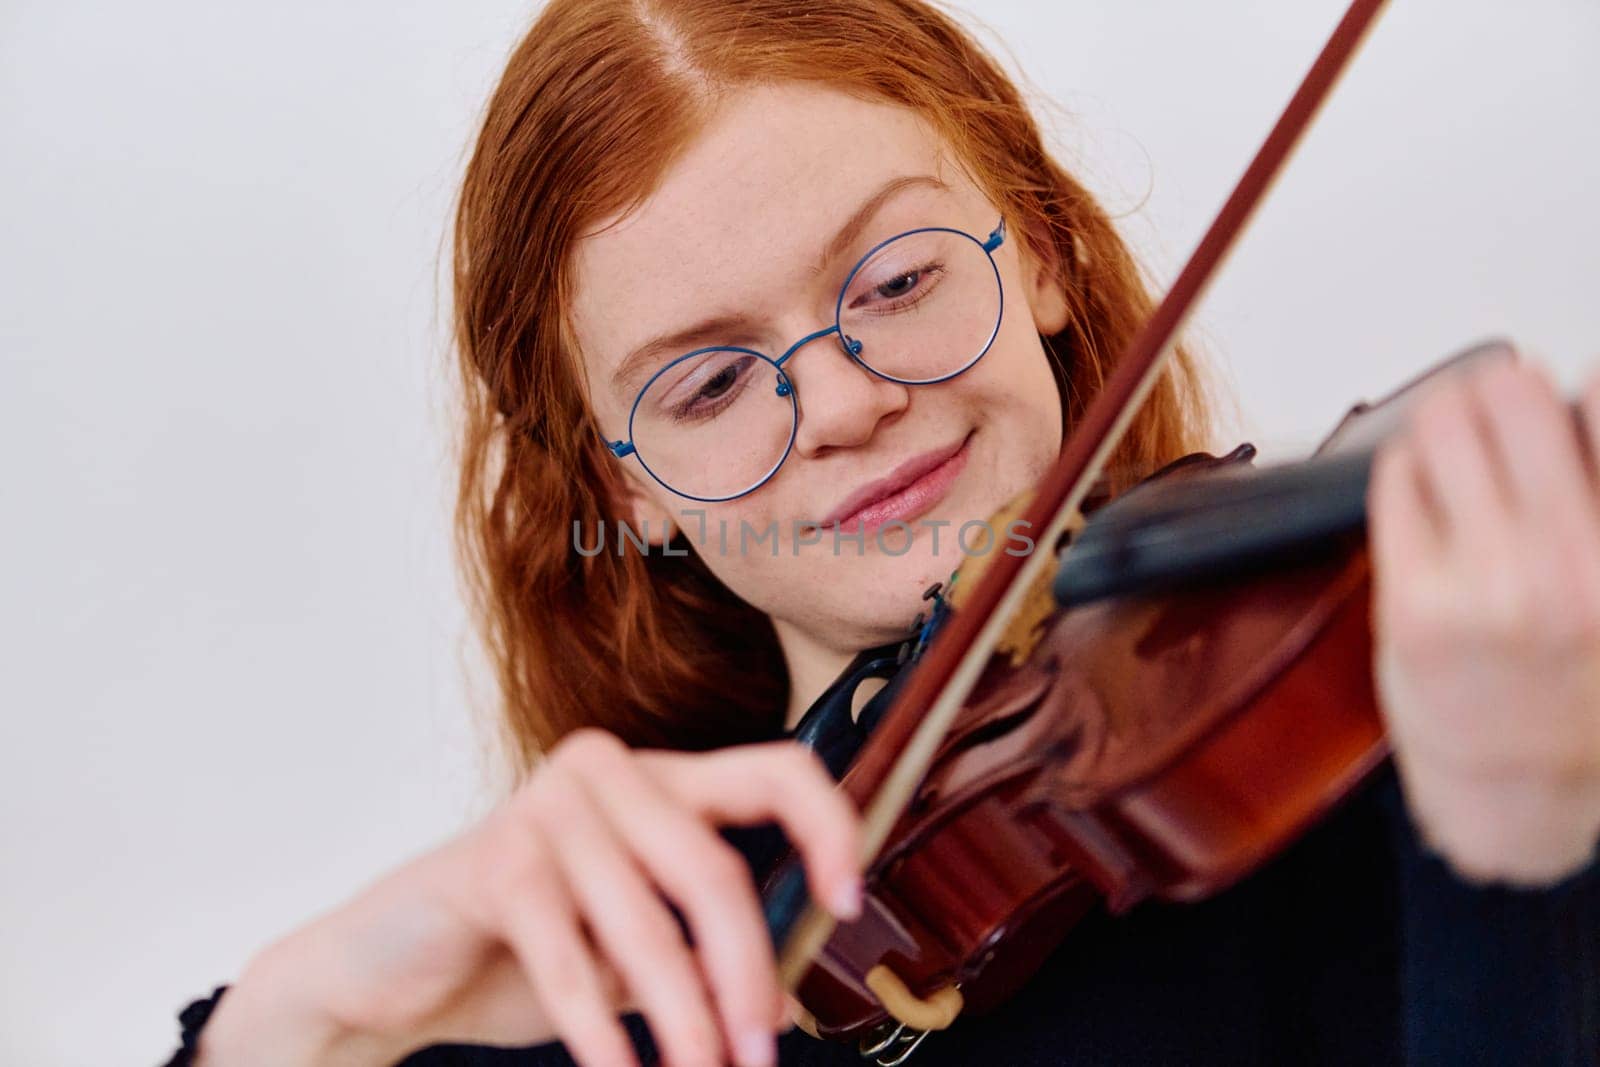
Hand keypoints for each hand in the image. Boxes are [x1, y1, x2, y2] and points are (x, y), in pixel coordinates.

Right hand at [197, 729, 861, 1066]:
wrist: (388, 964)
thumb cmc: (522, 947)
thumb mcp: (631, 948)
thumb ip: (698, 951)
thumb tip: (779, 1001)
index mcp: (661, 779)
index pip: (776, 771)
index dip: (828, 829)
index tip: (851, 903)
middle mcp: (611, 771)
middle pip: (714, 868)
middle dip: (745, 974)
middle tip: (758, 1053)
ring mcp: (549, 807)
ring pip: (648, 923)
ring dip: (684, 1018)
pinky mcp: (496, 860)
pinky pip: (572, 956)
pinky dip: (601, 1030)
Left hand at [1368, 354, 1599, 885]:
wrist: (1517, 786)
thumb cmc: (1570, 685)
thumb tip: (1575, 395)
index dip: (1582, 392)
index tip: (1569, 403)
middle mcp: (1572, 566)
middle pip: (1515, 394)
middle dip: (1499, 388)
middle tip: (1493, 400)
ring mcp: (1488, 584)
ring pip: (1444, 425)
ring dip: (1445, 419)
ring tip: (1453, 437)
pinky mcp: (1411, 601)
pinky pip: (1395, 479)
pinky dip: (1405, 467)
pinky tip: (1422, 487)